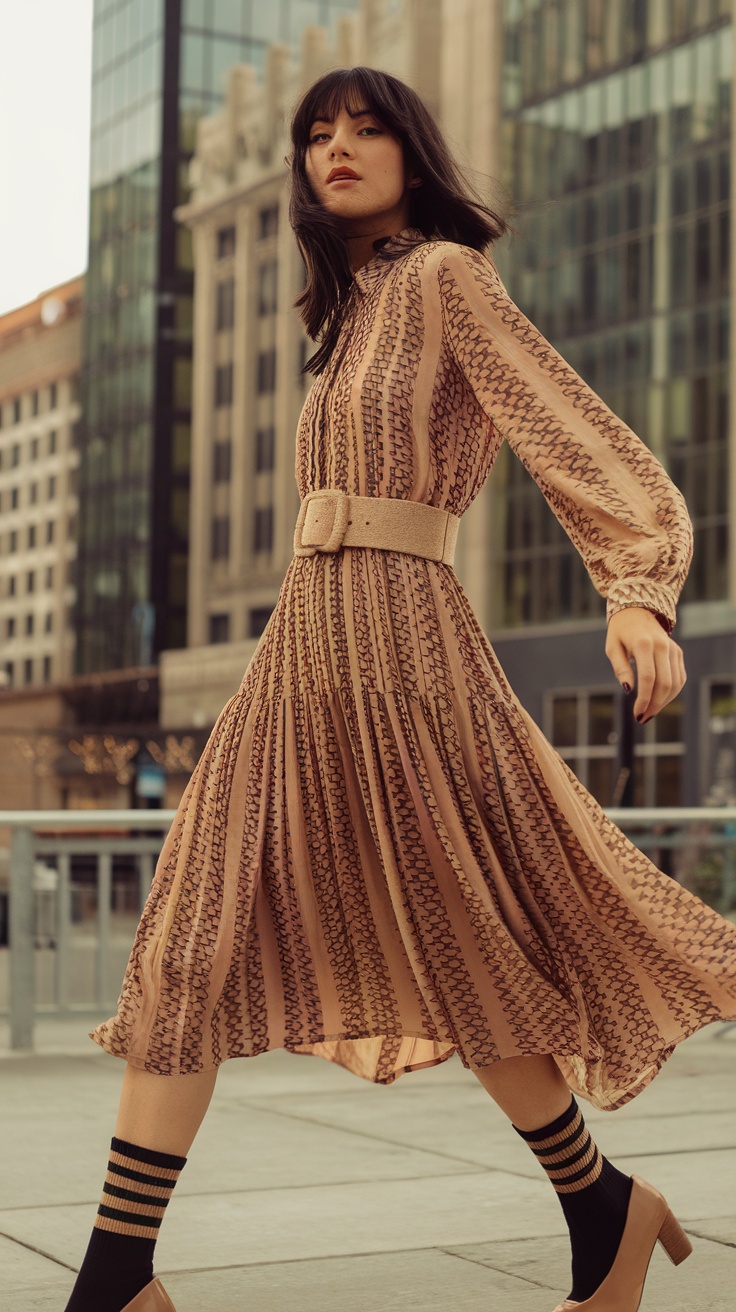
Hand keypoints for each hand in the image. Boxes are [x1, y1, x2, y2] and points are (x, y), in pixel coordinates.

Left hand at [605, 606, 685, 722]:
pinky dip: (672, 693)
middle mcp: (662, 646)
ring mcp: (673, 649)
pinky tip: (659, 701)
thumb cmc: (620, 633)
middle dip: (654, 705)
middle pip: (664, 683)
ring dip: (664, 702)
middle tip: (643, 718)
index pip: (648, 678)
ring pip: (675, 683)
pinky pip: (680, 677)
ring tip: (649, 712)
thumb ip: (621, 668)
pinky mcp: (678, 653)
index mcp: (644, 644)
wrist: (637, 612)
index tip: (637, 714)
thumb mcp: (613, 648)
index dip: (644, 699)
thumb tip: (628, 690)